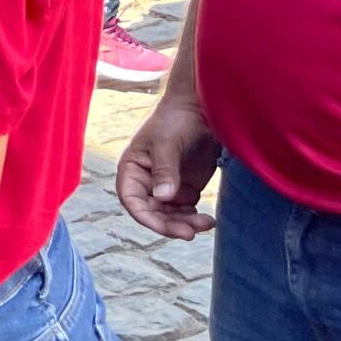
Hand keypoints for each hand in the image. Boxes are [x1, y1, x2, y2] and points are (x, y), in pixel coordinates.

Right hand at [116, 95, 221, 239]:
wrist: (201, 108)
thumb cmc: (176, 119)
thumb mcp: (166, 142)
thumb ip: (164, 169)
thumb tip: (163, 197)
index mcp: (132, 168)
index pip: (131, 199)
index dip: (143, 216)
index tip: (163, 226)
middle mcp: (146, 181)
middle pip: (151, 213)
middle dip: (169, 225)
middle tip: (190, 232)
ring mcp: (166, 186)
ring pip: (169, 216)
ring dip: (185, 224)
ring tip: (207, 223)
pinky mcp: (185, 188)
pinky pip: (186, 212)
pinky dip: (195, 219)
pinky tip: (209, 219)